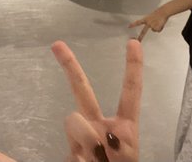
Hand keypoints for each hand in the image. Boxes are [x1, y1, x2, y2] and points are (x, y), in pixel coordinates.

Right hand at [52, 39, 141, 161]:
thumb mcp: (122, 158)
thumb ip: (101, 141)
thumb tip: (81, 126)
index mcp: (125, 128)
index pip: (131, 93)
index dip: (133, 67)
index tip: (133, 42)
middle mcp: (102, 127)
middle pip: (84, 92)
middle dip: (70, 67)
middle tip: (57, 44)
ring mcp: (84, 140)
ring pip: (73, 121)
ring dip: (83, 139)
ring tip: (92, 159)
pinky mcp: (69, 152)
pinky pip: (70, 148)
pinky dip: (76, 157)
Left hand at [128, 7, 168, 41]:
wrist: (163, 12)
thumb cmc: (159, 13)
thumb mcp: (152, 17)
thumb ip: (151, 23)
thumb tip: (153, 29)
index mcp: (146, 19)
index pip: (138, 22)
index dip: (133, 24)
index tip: (128, 26)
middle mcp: (148, 23)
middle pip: (143, 32)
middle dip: (140, 37)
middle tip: (137, 41)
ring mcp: (152, 26)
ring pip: (154, 30)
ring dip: (157, 27)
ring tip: (159, 22)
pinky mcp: (156, 28)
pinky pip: (158, 30)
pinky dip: (160, 28)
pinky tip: (161, 23)